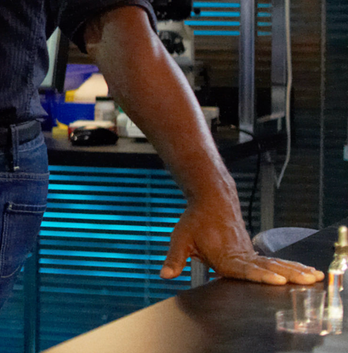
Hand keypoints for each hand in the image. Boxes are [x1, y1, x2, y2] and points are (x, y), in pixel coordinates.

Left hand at [160, 198, 321, 284]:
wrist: (211, 198)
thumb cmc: (195, 219)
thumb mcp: (181, 238)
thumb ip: (175, 258)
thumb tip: (165, 274)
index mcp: (224, 255)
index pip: (244, 269)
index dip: (260, 276)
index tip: (276, 280)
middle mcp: (240, 254)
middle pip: (267, 268)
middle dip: (287, 275)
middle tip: (306, 281)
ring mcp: (248, 252)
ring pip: (275, 263)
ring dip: (294, 270)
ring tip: (314, 277)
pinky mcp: (251, 251)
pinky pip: (273, 261)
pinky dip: (290, 266)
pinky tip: (305, 272)